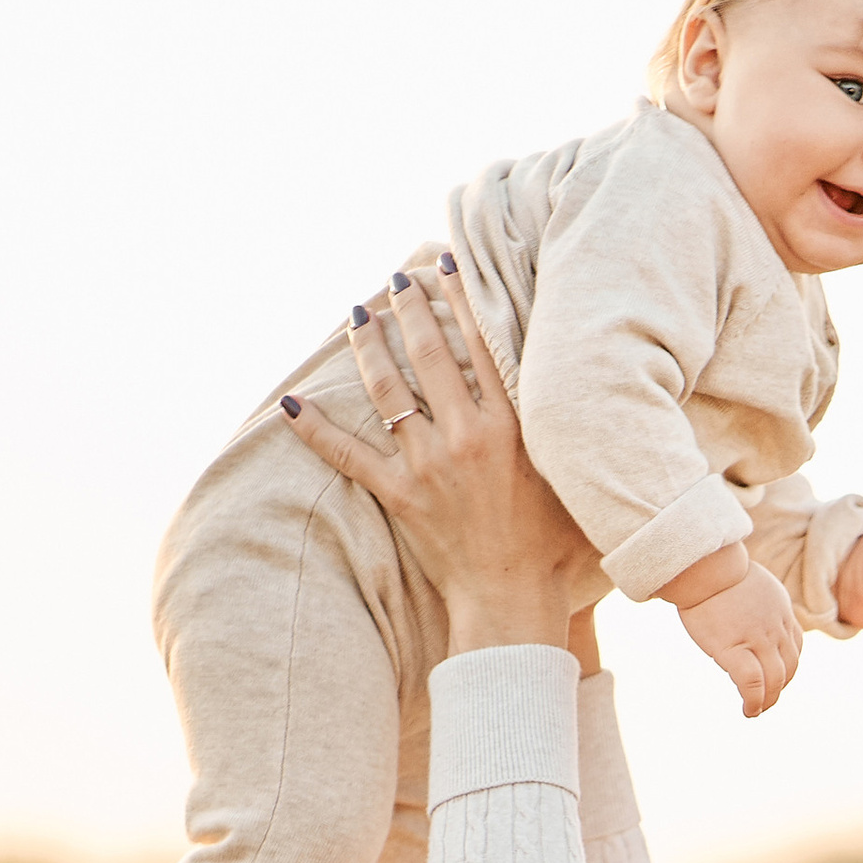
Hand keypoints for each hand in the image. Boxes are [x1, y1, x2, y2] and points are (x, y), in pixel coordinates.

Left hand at [278, 263, 589, 653]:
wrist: (513, 599)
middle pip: (429, 355)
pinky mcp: (399, 496)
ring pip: (388, 391)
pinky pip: (349, 456)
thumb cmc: (553, 542)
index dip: (462, 298)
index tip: (446, 264)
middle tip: (397, 279)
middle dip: (410, 309)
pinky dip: (317, 430)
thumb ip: (559, 425)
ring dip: (370, 347)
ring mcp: (427, 465)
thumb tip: (569, 380)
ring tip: (360, 314)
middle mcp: (466, 437)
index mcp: (510, 426)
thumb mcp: (569, 473)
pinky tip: (292, 404)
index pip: (481, 344)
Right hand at [673, 557, 802, 718]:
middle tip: (767, 700)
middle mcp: (775, 626)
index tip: (777, 677)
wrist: (704, 566)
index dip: (788, 666)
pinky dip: (754, 701)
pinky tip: (748, 711)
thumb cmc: (713, 570)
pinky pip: (753, 684)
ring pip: (775, 679)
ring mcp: (758, 638)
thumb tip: (738, 605)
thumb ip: (753, 599)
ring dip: (769, 700)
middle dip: (780, 687)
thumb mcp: (746, 580)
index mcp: (780, 608)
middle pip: (789, 666)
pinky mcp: (735, 649)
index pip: (795, 645)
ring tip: (757, 710)